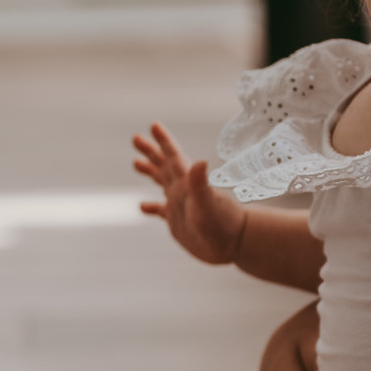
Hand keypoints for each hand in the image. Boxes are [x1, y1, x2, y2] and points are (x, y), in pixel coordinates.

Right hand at [133, 122, 247, 265]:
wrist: (235, 245)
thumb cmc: (223, 225)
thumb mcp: (208, 204)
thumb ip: (200, 184)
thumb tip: (199, 161)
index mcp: (186, 183)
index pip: (172, 157)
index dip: (164, 141)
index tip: (154, 125)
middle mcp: (182, 191)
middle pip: (164, 165)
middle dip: (151, 152)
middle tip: (136, 138)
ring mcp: (180, 205)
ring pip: (161, 182)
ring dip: (150, 171)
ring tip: (136, 162)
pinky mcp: (178, 222)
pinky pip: (161, 211)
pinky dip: (151, 207)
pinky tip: (143, 206)